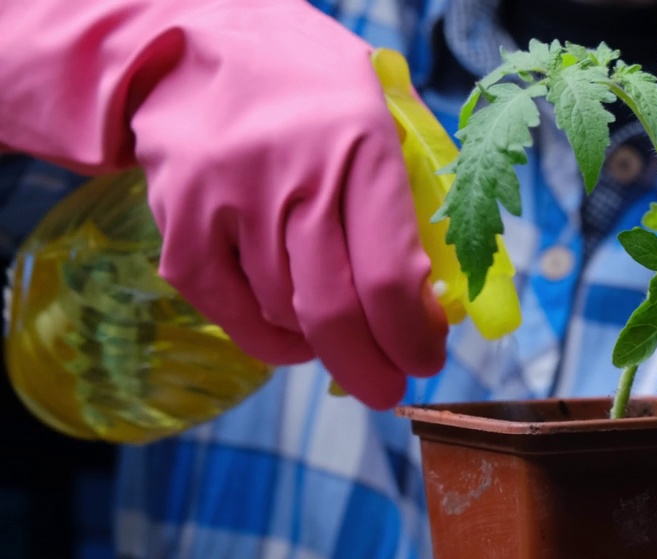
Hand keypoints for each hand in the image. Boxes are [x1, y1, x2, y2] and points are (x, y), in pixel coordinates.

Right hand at [0, 0, 447, 408]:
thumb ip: (420, 196)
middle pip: (334, 310)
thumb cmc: (312, 84)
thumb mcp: (385, 111)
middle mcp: (290, 173)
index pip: (390, 275)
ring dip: (322, 344)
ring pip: (284, 313)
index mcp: (360, 144)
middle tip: (387, 389)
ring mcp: (225, 197)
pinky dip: (266, 338)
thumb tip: (443, 296)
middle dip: (370, 369)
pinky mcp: (177, 218)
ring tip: (343, 336)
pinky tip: (293, 334)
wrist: (193, 35)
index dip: (412, 337)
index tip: (425, 359)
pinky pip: (227, 309)